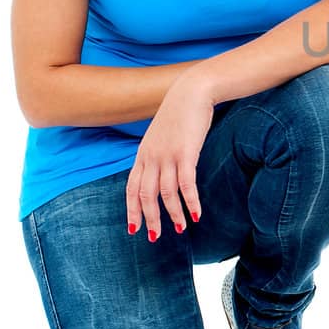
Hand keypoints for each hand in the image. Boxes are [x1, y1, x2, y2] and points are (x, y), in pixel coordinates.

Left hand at [125, 74, 213, 241]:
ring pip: (166, 193)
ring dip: (173, 214)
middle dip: (149, 218)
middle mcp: (151, 157)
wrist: (192, 91)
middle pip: (145, 195)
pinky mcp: (186, 153)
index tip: (134, 228)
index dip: (131, 210)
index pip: (131, 188)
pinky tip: (197, 214)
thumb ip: (158, 153)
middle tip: (155, 237)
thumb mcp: (162, 134)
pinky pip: (186, 184)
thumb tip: (160, 171)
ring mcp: (167, 156)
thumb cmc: (180, 113)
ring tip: (182, 229)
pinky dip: (191, 202)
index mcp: (143, 154)